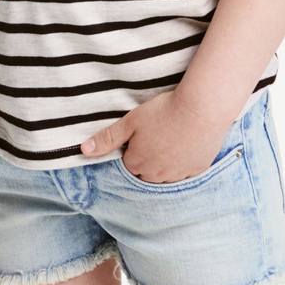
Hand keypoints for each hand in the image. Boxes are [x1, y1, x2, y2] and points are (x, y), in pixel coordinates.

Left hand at [80, 89, 230, 182]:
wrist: (202, 108)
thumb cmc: (164, 111)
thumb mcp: (131, 121)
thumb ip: (108, 138)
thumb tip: (83, 150)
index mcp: (138, 164)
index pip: (129, 163)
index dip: (133, 148)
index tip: (142, 133)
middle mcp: (157, 176)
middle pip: (146, 172)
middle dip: (148, 158)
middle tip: (157, 134)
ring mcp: (178, 175)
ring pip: (166, 175)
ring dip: (166, 162)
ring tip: (172, 137)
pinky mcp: (197, 170)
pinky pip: (186, 172)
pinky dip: (184, 161)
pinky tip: (187, 144)